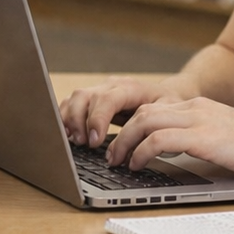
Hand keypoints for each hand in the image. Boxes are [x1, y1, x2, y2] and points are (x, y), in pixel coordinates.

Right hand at [60, 74, 196, 148]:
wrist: (165, 95)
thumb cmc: (167, 106)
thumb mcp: (166, 114)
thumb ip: (148, 127)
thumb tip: (132, 148)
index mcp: (129, 88)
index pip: (106, 100)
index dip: (97, 120)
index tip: (95, 141)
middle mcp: (110, 86)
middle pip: (84, 96)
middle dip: (79, 122)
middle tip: (84, 144)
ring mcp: (99, 90)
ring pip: (74, 98)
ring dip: (70, 120)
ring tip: (76, 140)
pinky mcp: (92, 98)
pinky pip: (71, 103)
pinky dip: (66, 117)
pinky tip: (68, 133)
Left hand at [105, 96, 233, 178]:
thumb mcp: (222, 136)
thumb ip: (198, 138)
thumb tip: (173, 155)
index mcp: (198, 106)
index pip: (154, 108)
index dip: (131, 124)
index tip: (119, 142)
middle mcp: (194, 108)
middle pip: (143, 112)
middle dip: (121, 133)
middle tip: (110, 154)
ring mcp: (198, 120)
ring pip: (145, 122)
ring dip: (125, 142)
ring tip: (117, 161)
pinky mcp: (202, 136)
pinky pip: (159, 139)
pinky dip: (142, 151)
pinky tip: (138, 164)